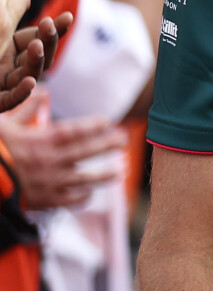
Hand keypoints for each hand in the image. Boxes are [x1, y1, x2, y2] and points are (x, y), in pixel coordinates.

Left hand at [0, 17, 68, 115]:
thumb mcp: (0, 34)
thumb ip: (12, 23)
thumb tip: (28, 2)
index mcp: (11, 54)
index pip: (37, 41)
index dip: (54, 31)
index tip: (68, 17)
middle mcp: (11, 70)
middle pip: (37, 59)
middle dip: (47, 42)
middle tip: (48, 25)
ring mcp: (4, 87)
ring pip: (27, 75)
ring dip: (35, 62)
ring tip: (36, 45)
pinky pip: (10, 100)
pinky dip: (21, 93)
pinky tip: (30, 82)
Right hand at [0, 95, 127, 209]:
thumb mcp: (4, 124)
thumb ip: (26, 108)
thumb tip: (41, 89)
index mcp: (40, 141)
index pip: (74, 131)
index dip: (93, 126)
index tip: (108, 121)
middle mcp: (50, 162)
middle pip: (85, 152)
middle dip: (106, 145)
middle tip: (124, 139)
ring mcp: (48, 183)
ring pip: (83, 179)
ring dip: (104, 175)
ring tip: (120, 171)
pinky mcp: (44, 201)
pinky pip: (69, 200)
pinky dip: (82, 197)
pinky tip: (91, 193)